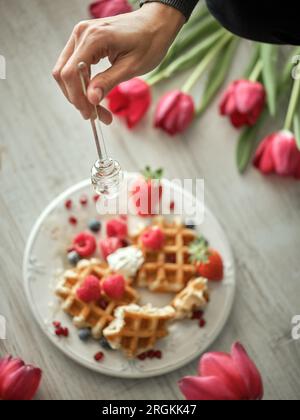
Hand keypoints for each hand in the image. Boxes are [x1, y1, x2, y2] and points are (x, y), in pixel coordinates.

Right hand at [52, 3, 184, 122]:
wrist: (156, 22)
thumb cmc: (149, 41)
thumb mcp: (131, 67)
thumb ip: (108, 82)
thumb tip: (91, 99)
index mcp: (94, 38)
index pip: (70, 73)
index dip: (77, 98)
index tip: (91, 114)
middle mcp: (82, 33)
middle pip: (64, 74)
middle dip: (78, 99)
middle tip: (97, 116)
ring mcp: (81, 36)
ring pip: (66, 72)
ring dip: (79, 94)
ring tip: (99, 110)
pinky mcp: (84, 41)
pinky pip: (75, 66)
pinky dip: (83, 84)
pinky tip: (96, 95)